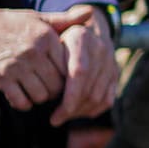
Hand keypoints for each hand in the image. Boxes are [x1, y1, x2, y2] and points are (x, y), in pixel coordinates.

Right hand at [0, 4, 87, 111]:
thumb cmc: (14, 25)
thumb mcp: (40, 19)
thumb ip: (66, 20)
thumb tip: (92, 12)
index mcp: (46, 39)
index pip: (69, 67)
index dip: (70, 76)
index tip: (66, 77)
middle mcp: (32, 53)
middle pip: (57, 85)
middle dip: (57, 90)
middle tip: (53, 88)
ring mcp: (15, 67)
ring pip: (41, 96)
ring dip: (42, 97)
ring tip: (40, 90)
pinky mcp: (0, 79)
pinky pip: (21, 101)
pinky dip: (25, 102)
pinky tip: (24, 95)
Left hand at [51, 4, 118, 125]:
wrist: (88, 28)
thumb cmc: (58, 36)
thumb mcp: (47, 34)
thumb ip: (40, 51)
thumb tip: (33, 71)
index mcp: (81, 38)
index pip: (78, 73)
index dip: (69, 97)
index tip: (54, 113)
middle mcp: (100, 49)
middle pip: (88, 89)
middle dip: (71, 109)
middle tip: (55, 119)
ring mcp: (110, 62)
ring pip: (98, 97)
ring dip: (80, 111)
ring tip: (63, 117)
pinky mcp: (115, 74)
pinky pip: (107, 99)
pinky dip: (93, 110)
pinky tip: (77, 113)